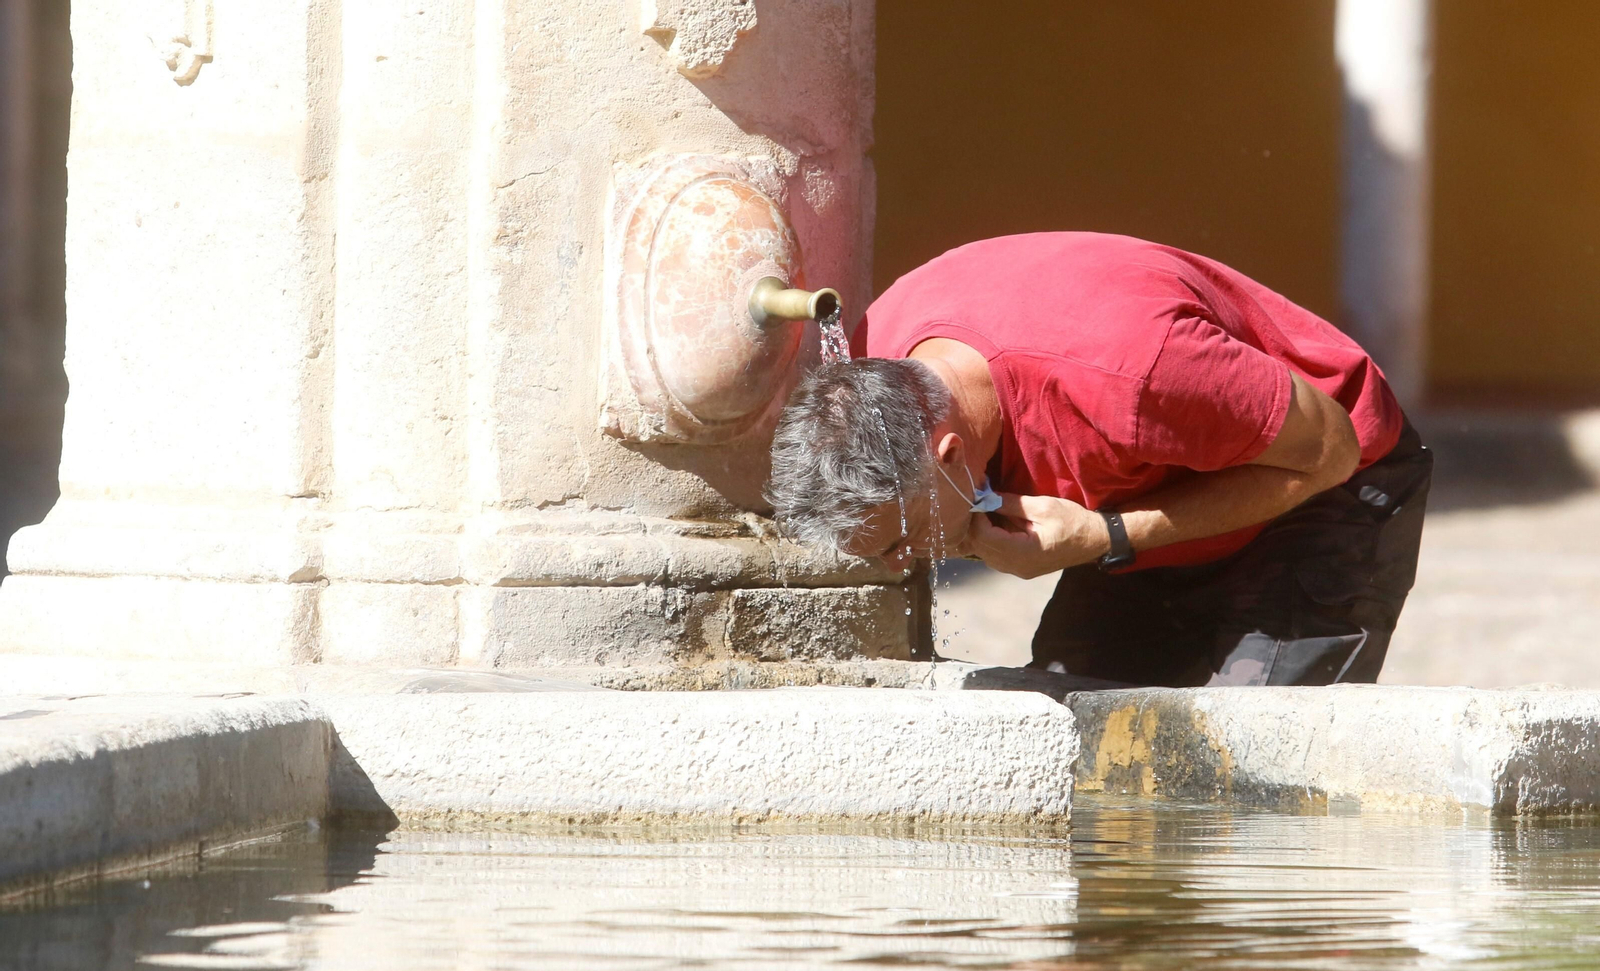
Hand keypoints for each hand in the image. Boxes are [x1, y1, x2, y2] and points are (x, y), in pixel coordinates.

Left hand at [966, 493, 1109, 578]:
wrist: (1095, 541)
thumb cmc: (1073, 521)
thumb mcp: (1042, 507)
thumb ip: (1011, 504)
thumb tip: (986, 496)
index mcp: (1022, 553)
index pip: (983, 537)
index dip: (976, 517)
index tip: (979, 498)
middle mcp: (1016, 567)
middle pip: (980, 547)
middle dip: (976, 524)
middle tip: (981, 503)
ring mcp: (1019, 571)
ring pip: (985, 554)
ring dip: (982, 533)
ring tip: (989, 512)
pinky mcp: (1022, 569)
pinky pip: (996, 557)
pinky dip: (992, 540)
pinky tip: (999, 524)